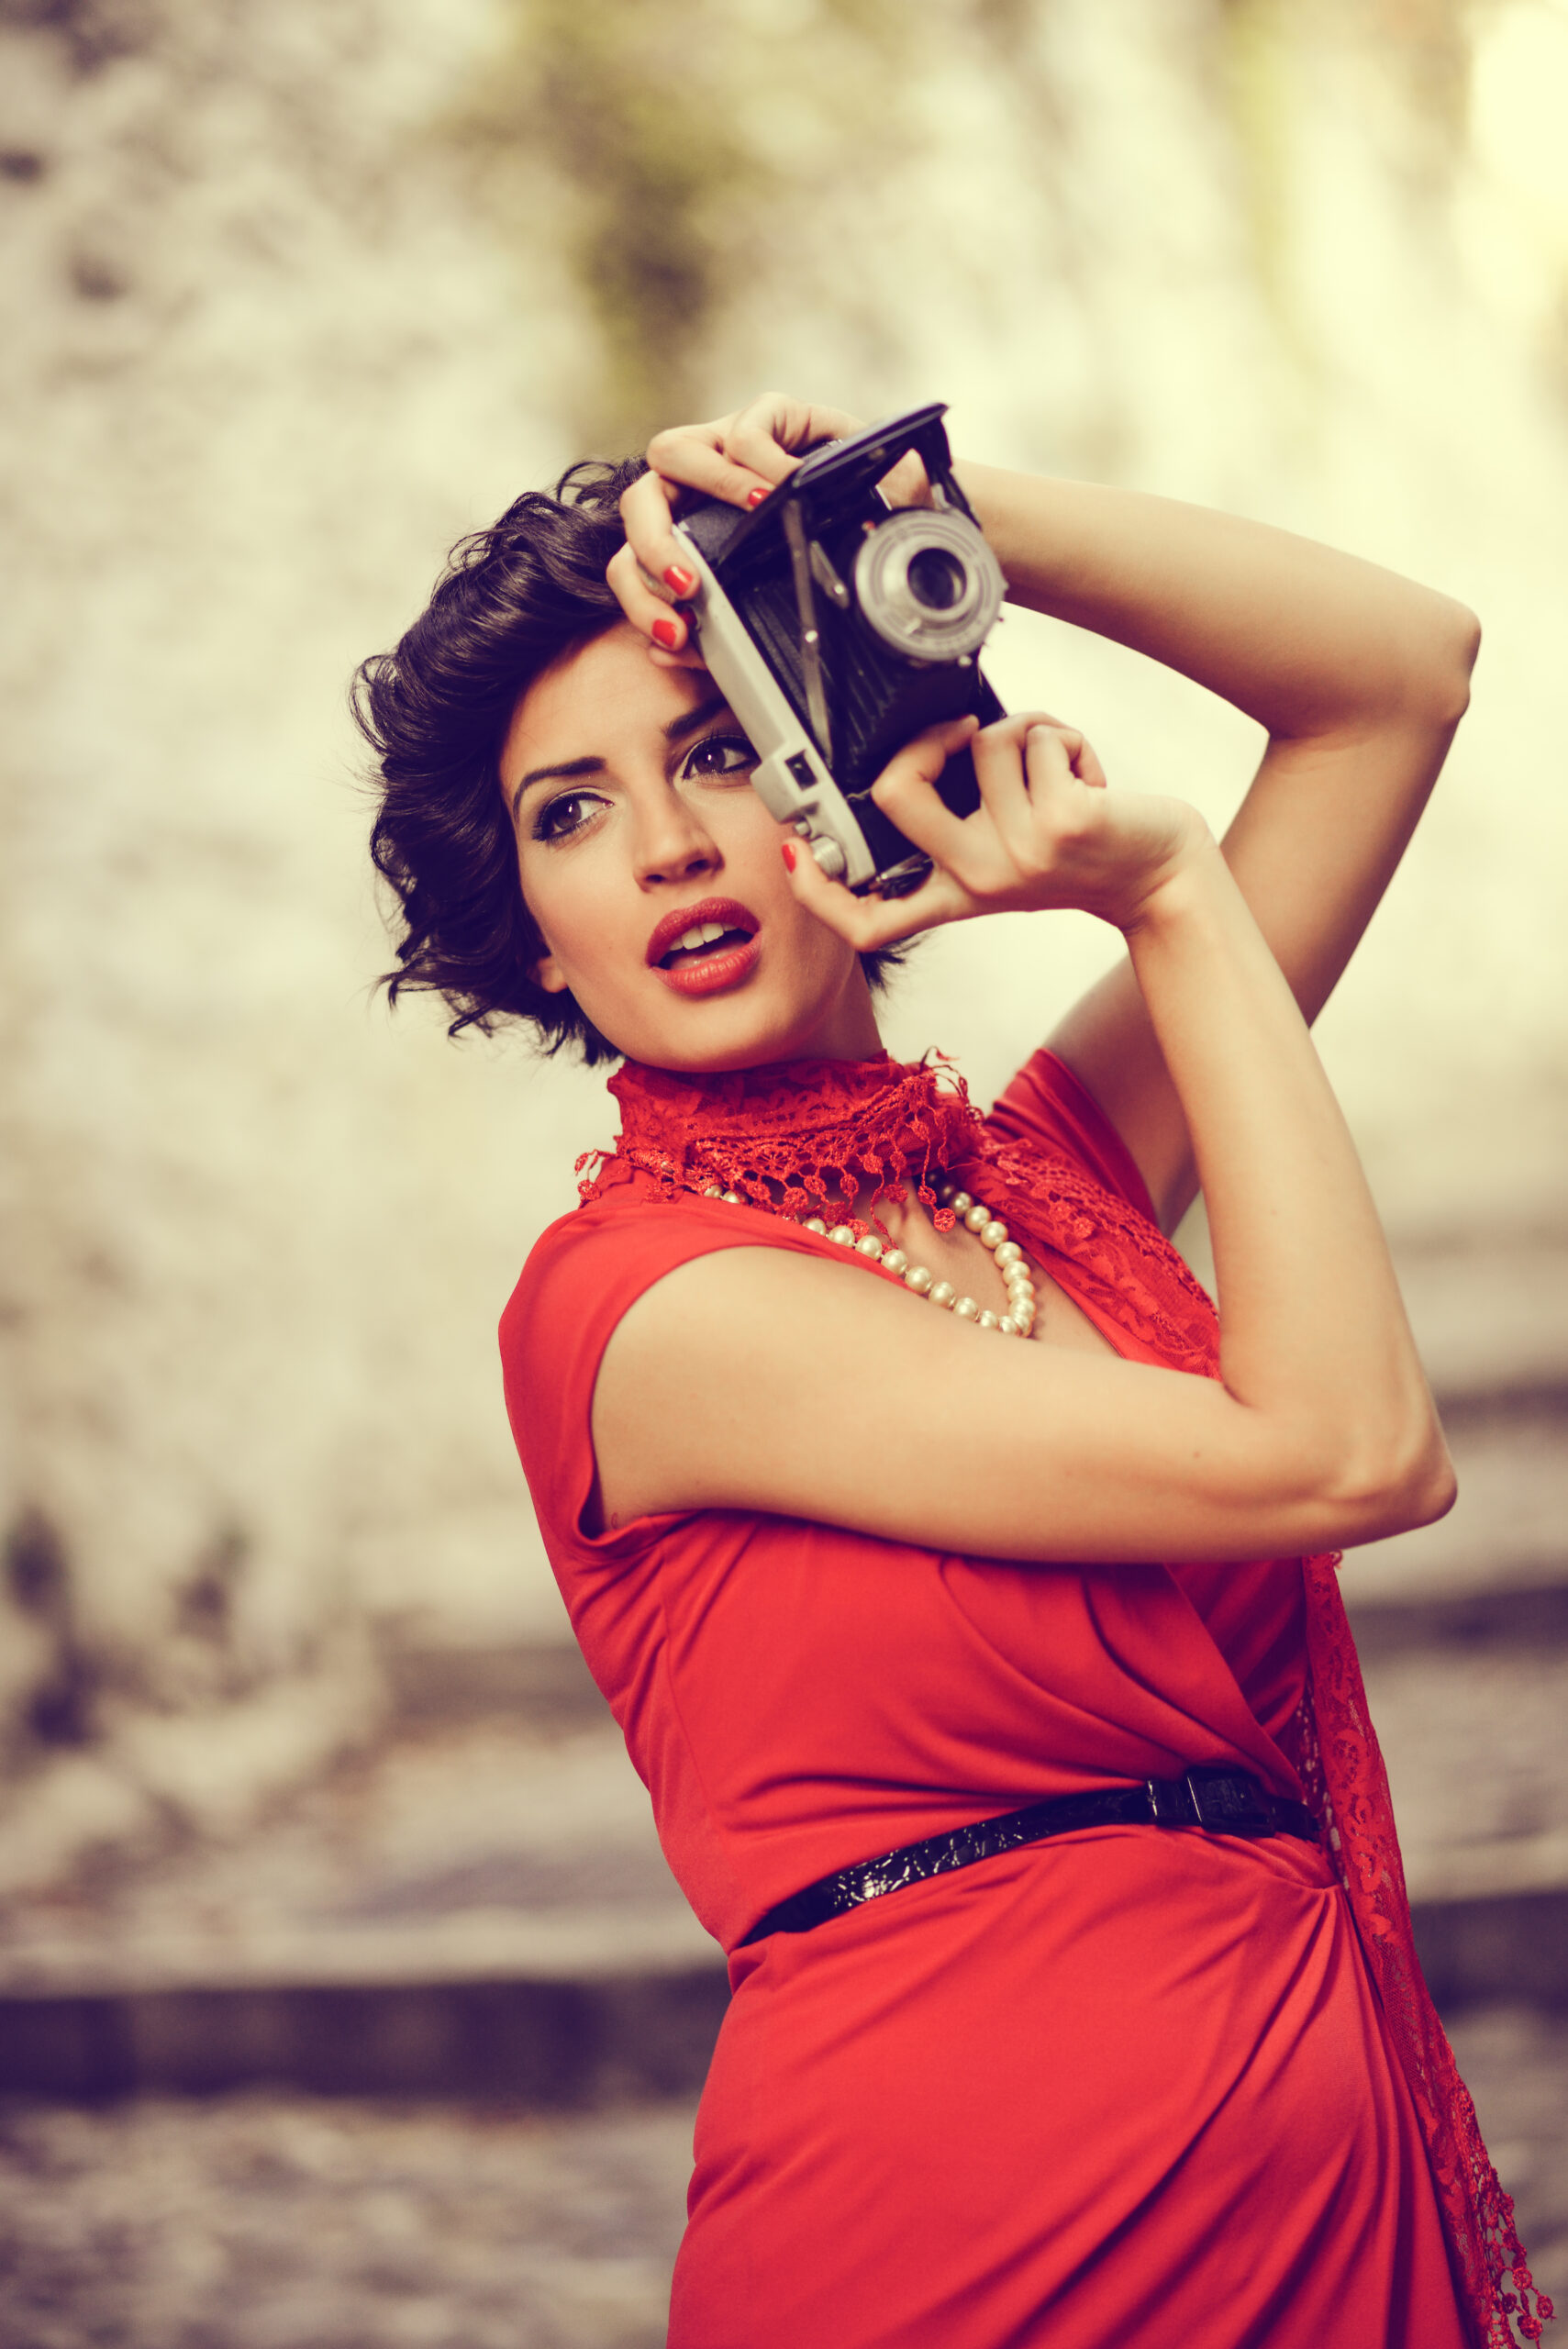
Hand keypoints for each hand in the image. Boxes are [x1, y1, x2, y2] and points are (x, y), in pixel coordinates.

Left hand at [609, 391, 930, 661]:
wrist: (903, 516)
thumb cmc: (836, 557)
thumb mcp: (779, 601)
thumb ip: (722, 634)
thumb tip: (664, 651)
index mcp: (687, 530)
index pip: (633, 559)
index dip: (641, 598)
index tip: (675, 633)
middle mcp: (696, 484)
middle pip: (638, 502)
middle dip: (653, 548)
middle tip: (689, 586)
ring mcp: (727, 443)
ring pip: (668, 453)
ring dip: (705, 488)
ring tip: (746, 525)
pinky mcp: (769, 414)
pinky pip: (744, 433)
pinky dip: (760, 465)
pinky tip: (789, 490)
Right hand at [781, 714, 1209, 945]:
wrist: (1162, 876)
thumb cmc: (1090, 849)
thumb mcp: (1013, 851)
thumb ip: (963, 816)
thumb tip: (927, 740)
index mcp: (957, 894)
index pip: (869, 920)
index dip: (818, 892)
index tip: (790, 854)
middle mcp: (978, 882)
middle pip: (897, 795)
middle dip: (923, 738)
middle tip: (963, 734)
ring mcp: (1019, 856)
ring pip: (984, 741)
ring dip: (1028, 730)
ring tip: (1057, 766)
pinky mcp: (1062, 823)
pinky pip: (1035, 737)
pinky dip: (1065, 736)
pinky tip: (1088, 774)